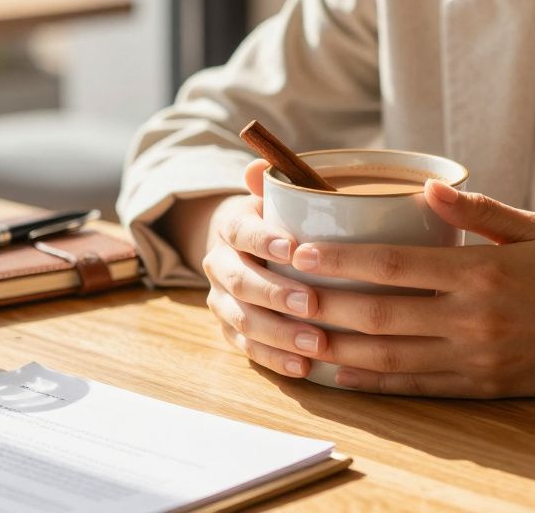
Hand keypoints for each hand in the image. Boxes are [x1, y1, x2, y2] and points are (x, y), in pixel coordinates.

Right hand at [202, 159, 328, 378]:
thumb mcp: (278, 196)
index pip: (242, 232)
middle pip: (241, 282)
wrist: (243, 247)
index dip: (264, 240)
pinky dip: (274, 359)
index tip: (294, 248)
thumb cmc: (278, 220)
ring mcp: (221, 300)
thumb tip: (259, 165)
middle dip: (276, 295)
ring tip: (315, 344)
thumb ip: (275, 182)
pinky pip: (247, 349)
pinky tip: (304, 368)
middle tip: (312, 304)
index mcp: (232, 226)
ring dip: (279, 334)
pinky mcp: (229, 330)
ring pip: (242, 320)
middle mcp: (219, 264)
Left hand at [286, 180, 534, 396]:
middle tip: (276, 289)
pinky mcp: (480, 388)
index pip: (394, 267)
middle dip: (320, 303)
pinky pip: (414, 388)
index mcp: (482, 274)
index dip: (340, 261)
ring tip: (291, 334)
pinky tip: (336, 371)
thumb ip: (475, 210)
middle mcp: (472, 321)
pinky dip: (370, 383)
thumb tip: (424, 191)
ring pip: (388, 358)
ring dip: (334, 347)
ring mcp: (474, 360)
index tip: (298, 249)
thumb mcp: (532, 226)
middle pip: (379, 315)